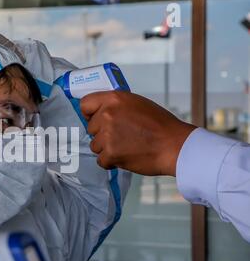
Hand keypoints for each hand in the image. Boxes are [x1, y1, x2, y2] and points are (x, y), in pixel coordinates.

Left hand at [81, 91, 196, 175]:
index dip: (89, 114)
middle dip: (102, 134)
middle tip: (121, 136)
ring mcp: (108, 134)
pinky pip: (101, 160)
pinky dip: (111, 162)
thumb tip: (100, 112)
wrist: (174, 145)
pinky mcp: (111, 153)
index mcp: (114, 98)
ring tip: (126, 146)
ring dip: (107, 149)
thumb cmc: (160, 125)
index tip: (95, 120)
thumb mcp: (136, 104)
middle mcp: (107, 114)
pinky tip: (125, 156)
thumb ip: (116, 106)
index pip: (85, 104)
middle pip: (90, 128)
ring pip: (95, 145)